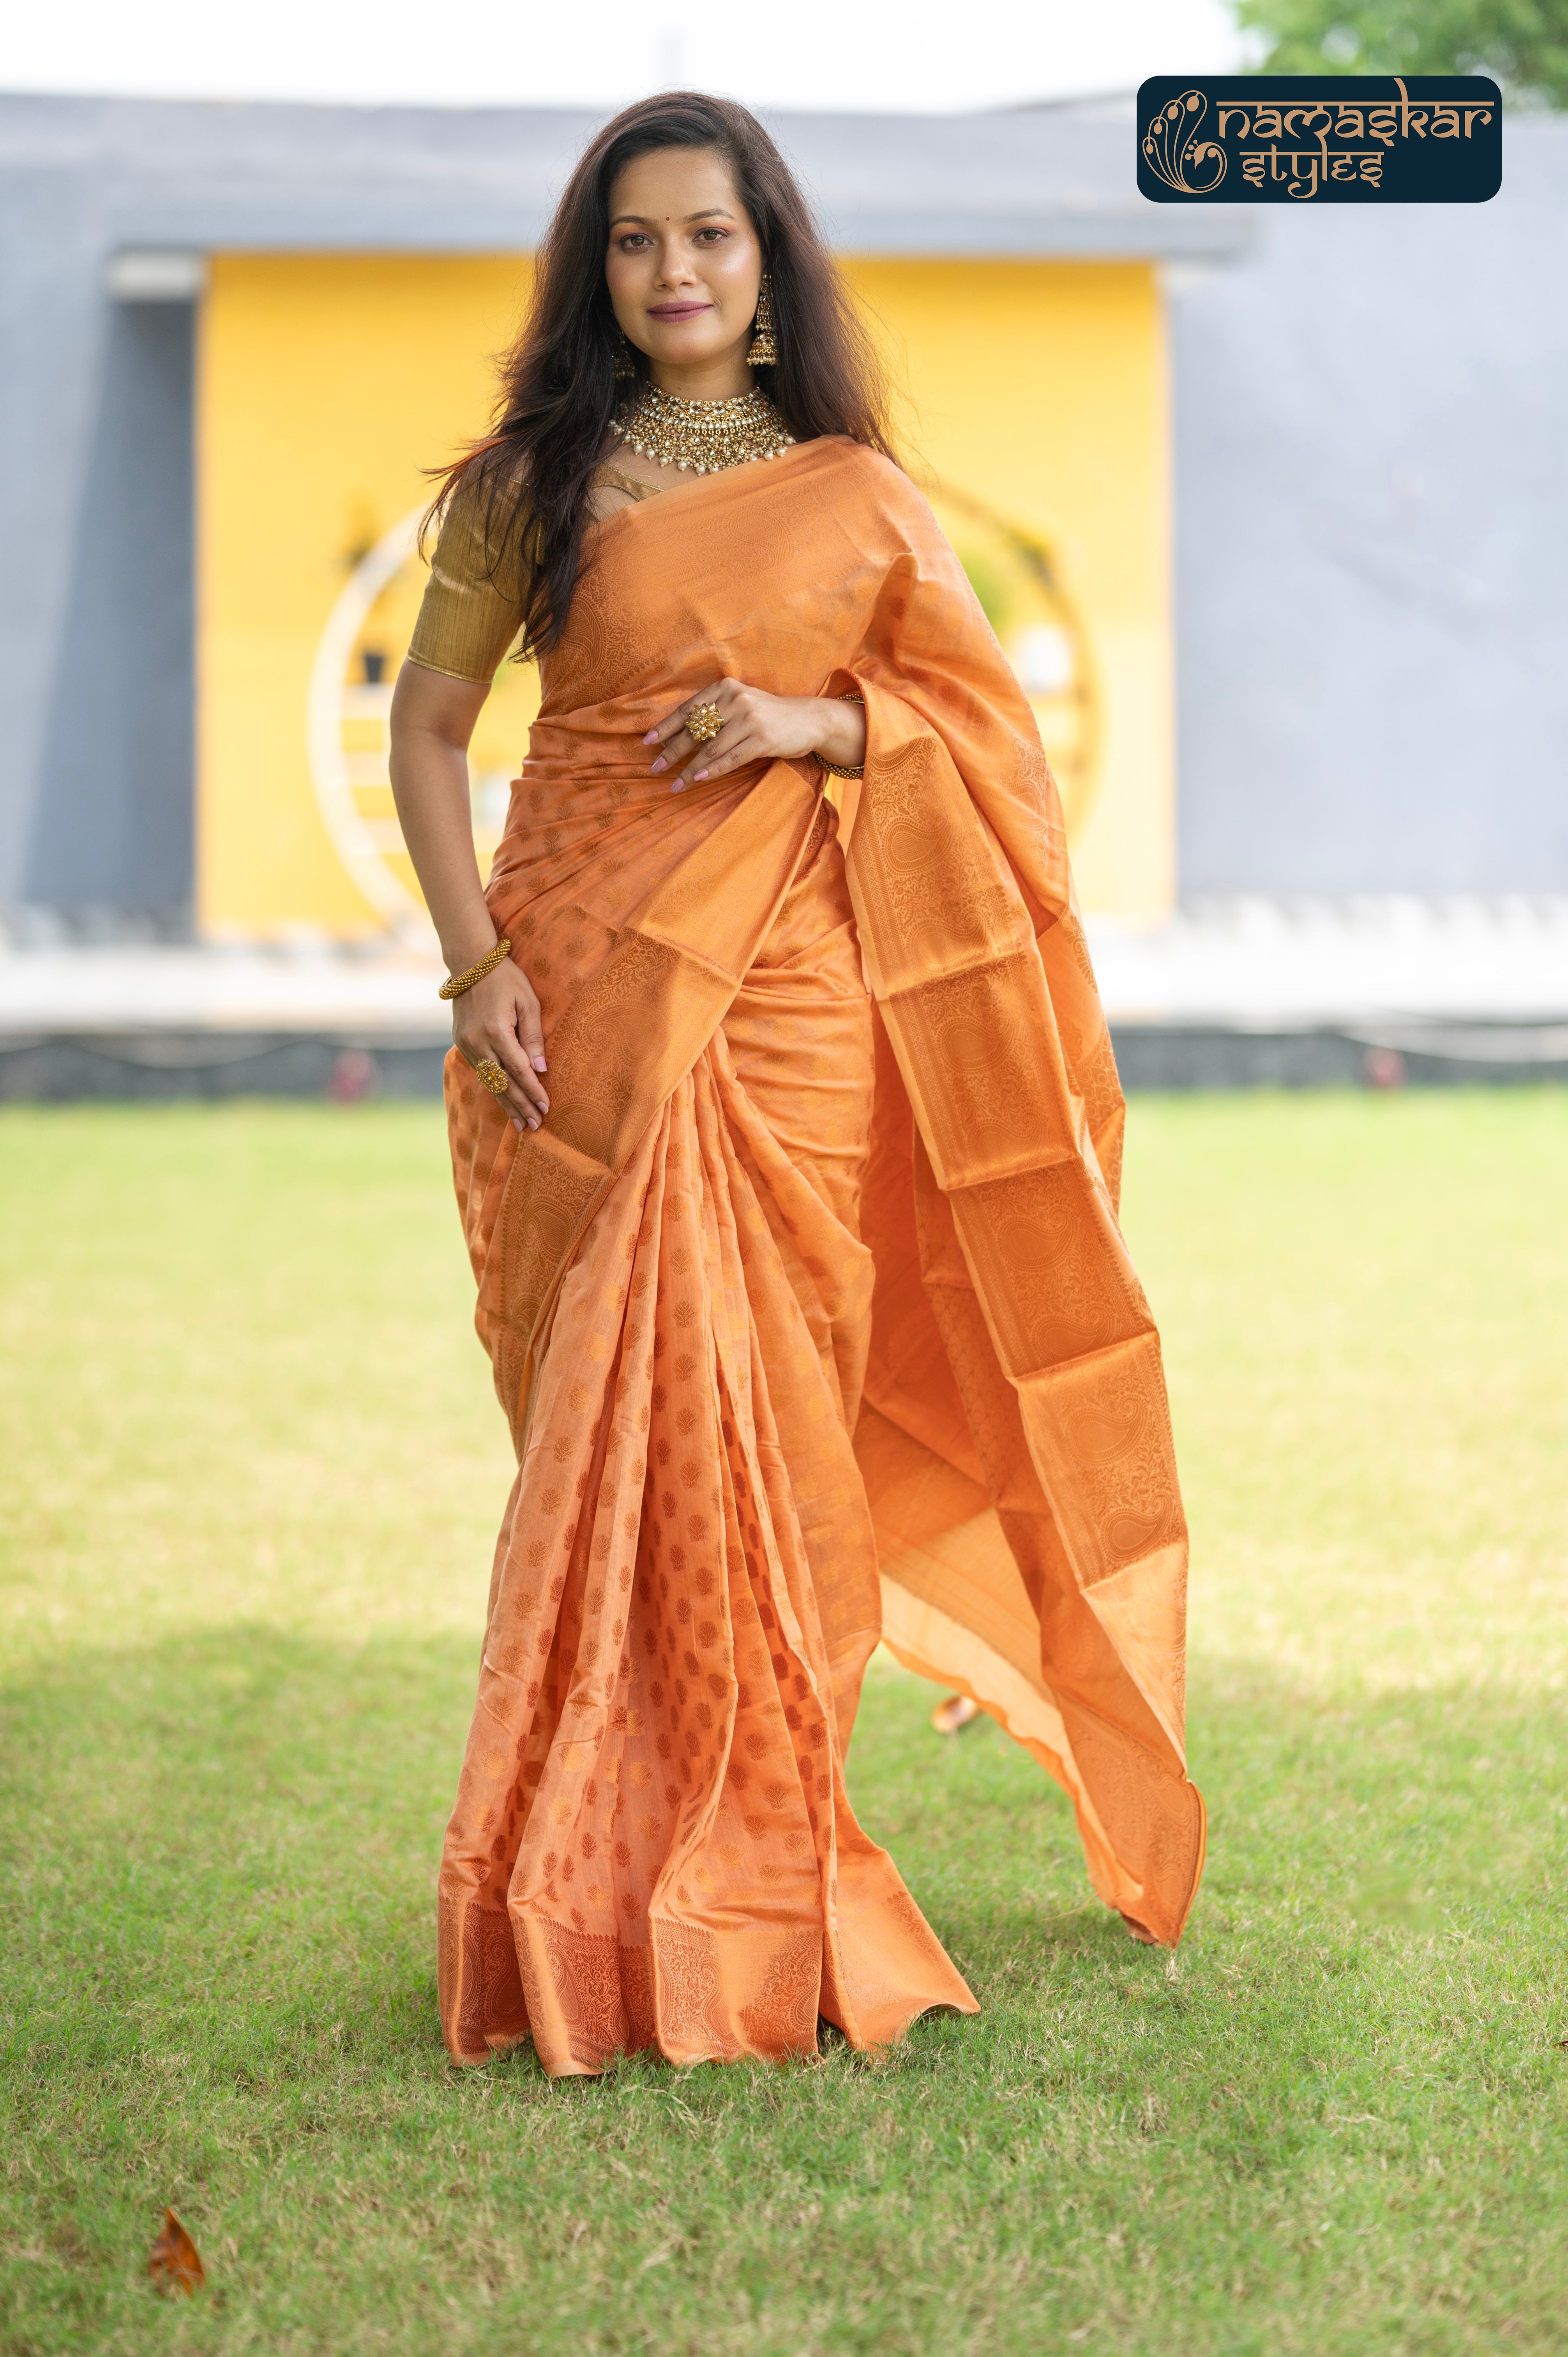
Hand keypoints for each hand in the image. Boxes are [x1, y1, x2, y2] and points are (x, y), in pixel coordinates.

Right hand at [451, 955, 549, 1132]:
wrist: (471, 964)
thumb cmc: (506, 979)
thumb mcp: (527, 1002)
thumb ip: (533, 1037)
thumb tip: (540, 1070)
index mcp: (496, 1030)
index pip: (519, 1070)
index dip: (533, 1091)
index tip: (546, 1108)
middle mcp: (478, 1042)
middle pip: (503, 1082)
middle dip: (521, 1106)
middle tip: (535, 1126)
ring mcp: (466, 1044)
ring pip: (489, 1082)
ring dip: (506, 1104)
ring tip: (521, 1124)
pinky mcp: (461, 1043)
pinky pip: (480, 1073)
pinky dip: (493, 1089)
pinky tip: (504, 1102)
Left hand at [644, 678, 864, 792]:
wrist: (809, 719)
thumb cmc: (769, 715)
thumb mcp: (740, 703)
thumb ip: (714, 712)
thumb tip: (679, 733)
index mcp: (725, 687)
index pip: (688, 709)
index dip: (666, 727)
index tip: (647, 742)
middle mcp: (736, 699)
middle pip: (695, 729)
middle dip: (672, 751)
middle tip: (655, 767)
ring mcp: (750, 719)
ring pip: (710, 748)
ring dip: (689, 769)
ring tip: (675, 784)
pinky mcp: (762, 739)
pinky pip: (730, 758)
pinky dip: (713, 770)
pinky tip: (698, 779)